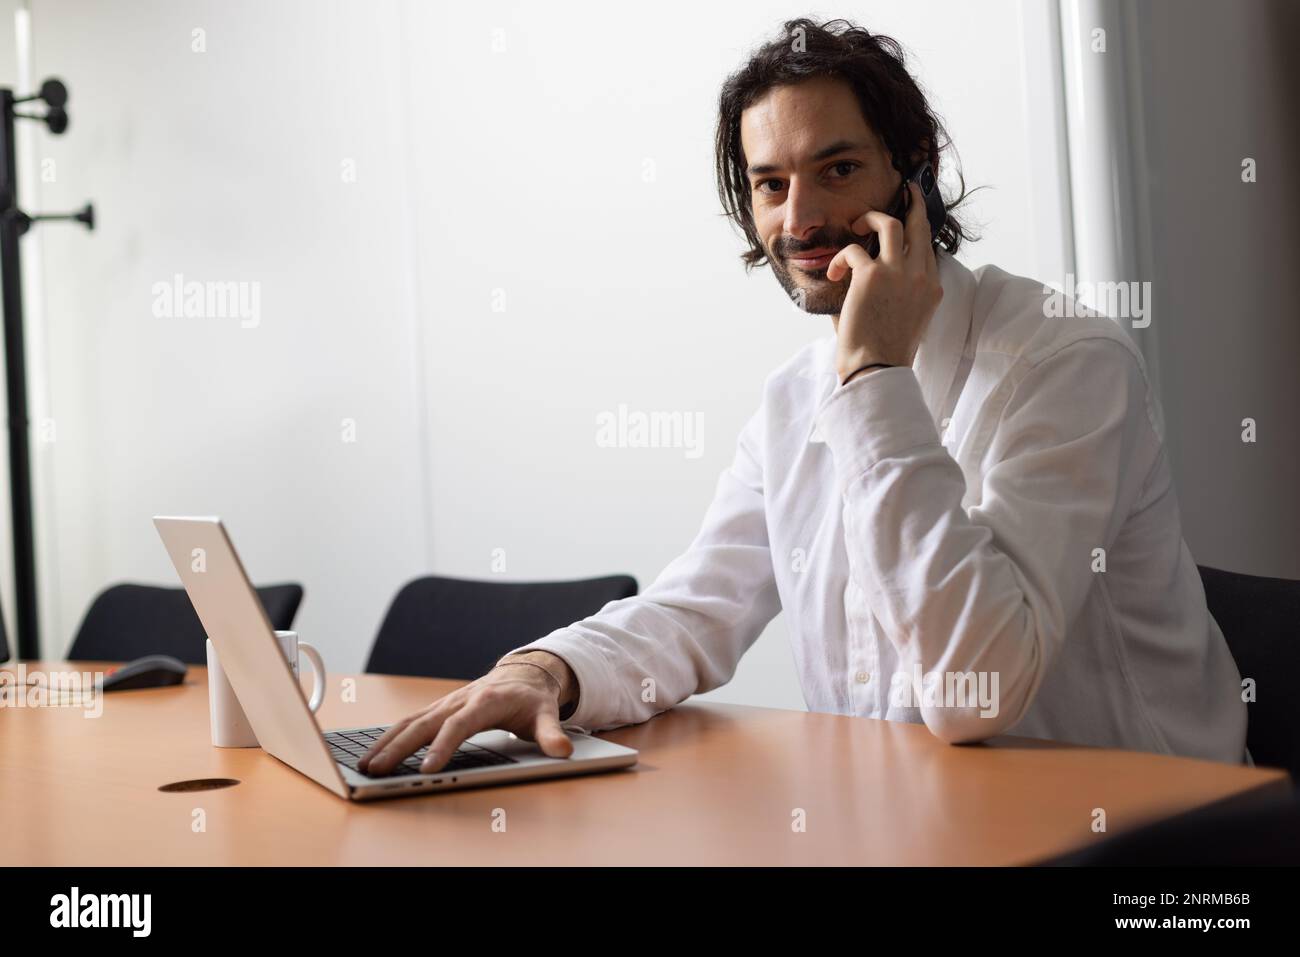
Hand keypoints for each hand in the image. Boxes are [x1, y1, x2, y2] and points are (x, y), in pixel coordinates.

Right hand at [357, 651, 576, 774]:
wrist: (524, 673)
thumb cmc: (532, 699)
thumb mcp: (547, 714)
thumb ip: (552, 734)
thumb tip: (564, 751)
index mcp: (485, 701)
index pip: (459, 725)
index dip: (443, 746)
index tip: (427, 769)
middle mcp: (460, 700)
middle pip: (424, 724)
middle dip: (399, 748)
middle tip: (376, 770)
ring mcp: (446, 703)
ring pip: (410, 721)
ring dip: (386, 742)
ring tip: (365, 765)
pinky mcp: (438, 709)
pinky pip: (410, 722)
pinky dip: (390, 737)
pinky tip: (375, 753)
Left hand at [826, 181, 943, 382]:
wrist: (876, 370)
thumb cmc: (883, 350)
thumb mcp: (903, 317)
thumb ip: (896, 289)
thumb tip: (870, 267)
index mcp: (932, 288)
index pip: (927, 247)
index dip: (917, 229)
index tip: (910, 216)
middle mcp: (921, 276)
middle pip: (919, 225)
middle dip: (912, 202)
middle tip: (904, 189)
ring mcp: (899, 273)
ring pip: (890, 224)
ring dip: (869, 219)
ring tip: (855, 225)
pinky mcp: (872, 275)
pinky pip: (853, 250)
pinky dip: (839, 260)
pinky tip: (833, 276)